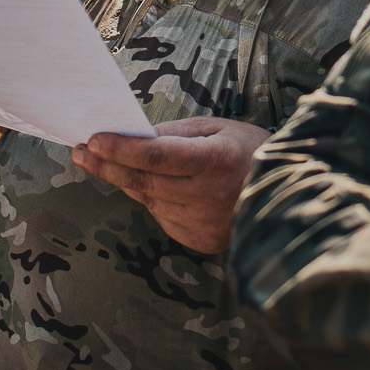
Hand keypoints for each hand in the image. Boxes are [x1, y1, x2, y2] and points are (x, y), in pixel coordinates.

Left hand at [70, 117, 270, 253]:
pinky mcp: (201, 240)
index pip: (156, 156)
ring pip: (149, 200)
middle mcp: (209, 196)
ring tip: (105, 162)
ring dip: (126, 181)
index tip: (94, 140)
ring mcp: (204, 223)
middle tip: (82, 152)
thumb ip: (177, 133)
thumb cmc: (251, 152)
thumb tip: (135, 137)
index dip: (121, 149)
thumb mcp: (219, 128)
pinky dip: (152, 198)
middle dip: (107, 165)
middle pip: (144, 181)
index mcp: (216, 161)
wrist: (287, 195)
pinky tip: (148, 184)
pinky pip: (163, 216)